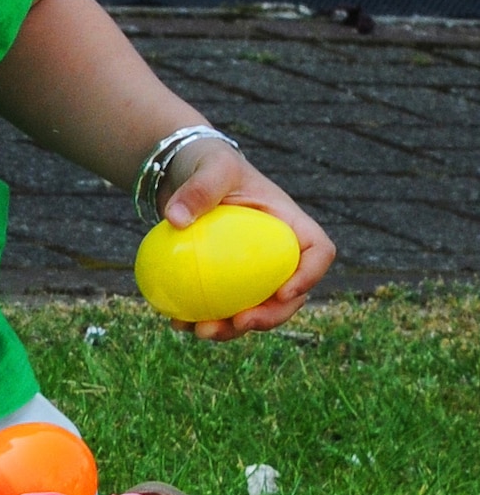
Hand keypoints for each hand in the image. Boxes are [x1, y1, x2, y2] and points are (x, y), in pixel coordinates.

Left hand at [159, 138, 334, 340]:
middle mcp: (277, 252)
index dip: (310, 276)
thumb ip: (199, 188)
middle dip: (271, 317)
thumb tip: (176, 219)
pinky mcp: (227, 281)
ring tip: (201, 332)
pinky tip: (178, 324)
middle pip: (290, 295)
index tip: (283, 292)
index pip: (317, 251)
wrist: (182, 173)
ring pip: (255, 310)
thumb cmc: (206, 162)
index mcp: (289, 223)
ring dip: (233, 330)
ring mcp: (253, 270)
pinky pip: (222, 307)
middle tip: (239, 324)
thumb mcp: (209, 166)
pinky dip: (203, 319)